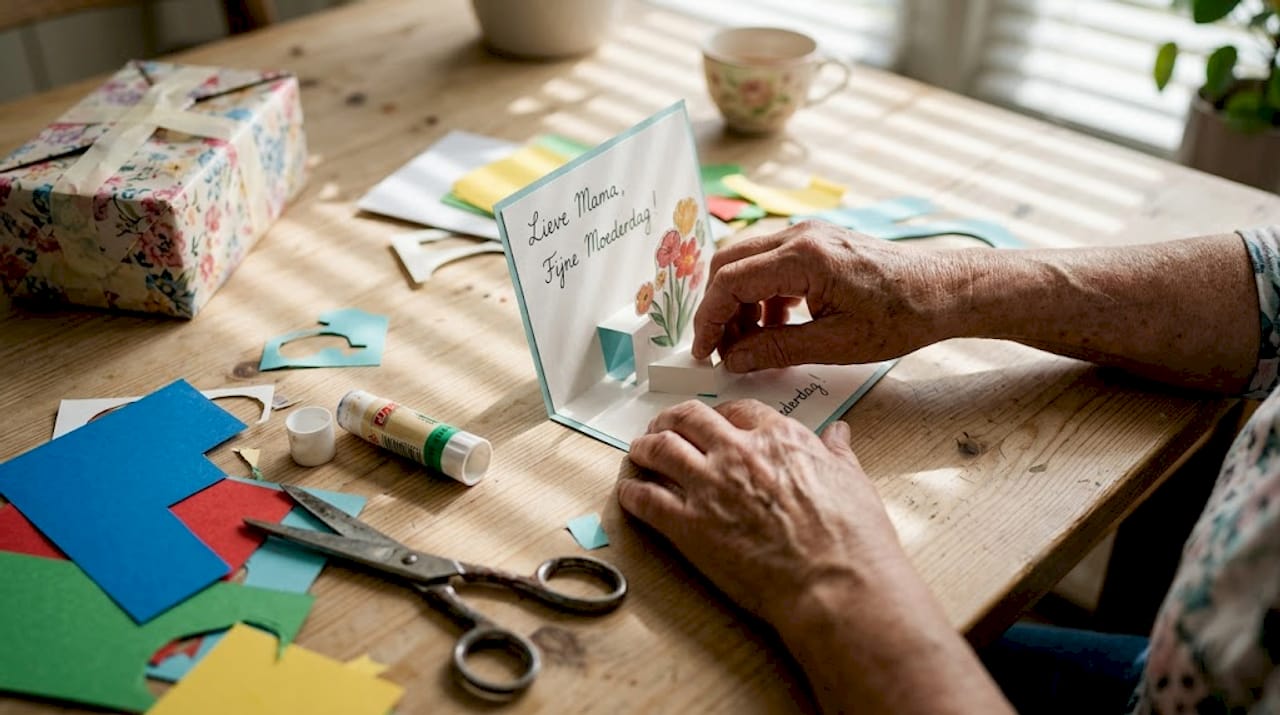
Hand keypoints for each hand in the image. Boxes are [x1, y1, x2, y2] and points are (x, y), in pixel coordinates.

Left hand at [619, 398, 906, 623]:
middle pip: (689, 419)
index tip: (711, 422)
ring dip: (644, 448)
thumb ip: (836, 452)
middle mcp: (738, 452)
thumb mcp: (852, 481)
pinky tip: (628, 494)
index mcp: (778, 438)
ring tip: (639, 452)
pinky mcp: (688, 525)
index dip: (719, 414)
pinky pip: (647, 500)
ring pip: (660, 450)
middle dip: (670, 420)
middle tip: (661, 427)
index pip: (737, 411)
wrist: (833, 583)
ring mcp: (709, 487)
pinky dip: (632, 494)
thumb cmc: (851, 538)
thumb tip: (838, 433)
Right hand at [692, 221, 952, 371]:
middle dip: (718, 309)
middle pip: (729, 264)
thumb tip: (734, 359)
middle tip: (722, 349)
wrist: (944, 291)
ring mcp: (808, 234)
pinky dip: (761, 293)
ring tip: (750, 344)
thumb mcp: (836, 344)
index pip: (730, 282)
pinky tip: (776, 325)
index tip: (705, 351)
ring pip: (747, 262)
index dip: (709, 320)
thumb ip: (776, 349)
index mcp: (803, 257)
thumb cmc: (901, 316)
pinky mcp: (817, 242)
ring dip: (739, 302)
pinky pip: (771, 262)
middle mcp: (800, 235)